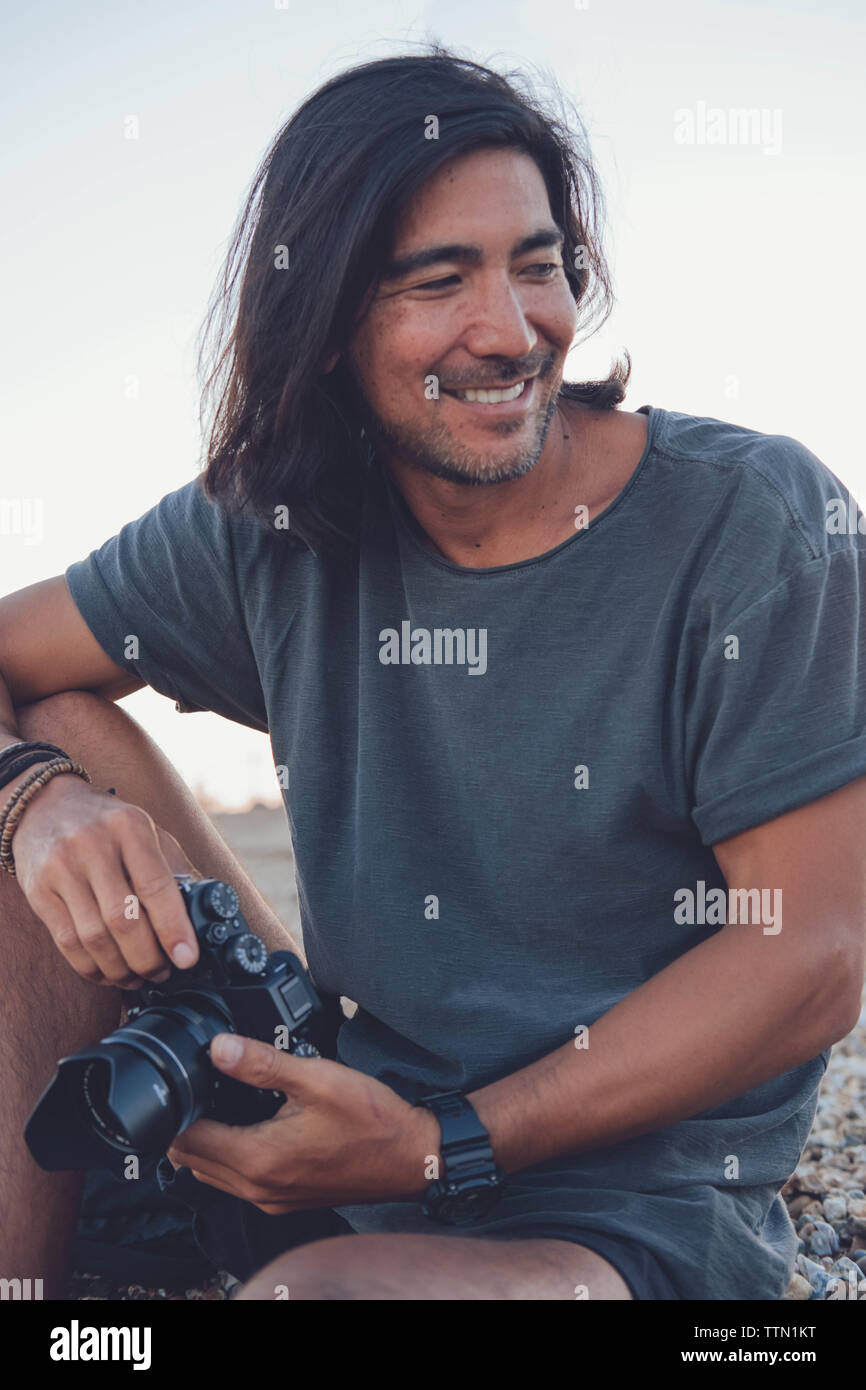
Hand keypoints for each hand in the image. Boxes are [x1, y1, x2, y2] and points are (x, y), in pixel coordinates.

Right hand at [13, 774, 201, 989]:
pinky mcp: (38, 891)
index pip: (155, 886)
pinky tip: (108, 972)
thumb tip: (204, 915)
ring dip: (120, 969)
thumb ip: (174, 869)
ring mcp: (61, 868)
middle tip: (162, 972)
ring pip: (94, 938)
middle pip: (123, 920)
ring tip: (137, 977)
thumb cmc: (107, 825)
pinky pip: (67, 943)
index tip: (187, 958)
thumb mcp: (145, 831)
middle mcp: (92, 845)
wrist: (46, 806)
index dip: (173, 929)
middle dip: (147, 958)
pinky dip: (91, 967)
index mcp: (130, 827)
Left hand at [166, 1034, 440, 1212]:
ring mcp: (272, 1199)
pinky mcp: (286, 1199)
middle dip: (186, 1124)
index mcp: (258, 1159)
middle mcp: (258, 1188)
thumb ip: (263, 1064)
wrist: (414, 1158)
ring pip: (212, 1174)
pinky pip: (237, 1182)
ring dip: (205, 1142)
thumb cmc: (373, 1120)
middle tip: (198, 1084)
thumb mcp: (318, 1078)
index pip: (187, 1140)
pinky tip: (247, 1126)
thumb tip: (218, 1047)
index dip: (178, 1108)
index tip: (184, 1078)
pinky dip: (228, 1156)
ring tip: (218, 1101)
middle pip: (192, 1160)